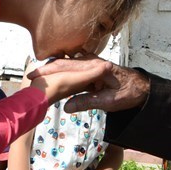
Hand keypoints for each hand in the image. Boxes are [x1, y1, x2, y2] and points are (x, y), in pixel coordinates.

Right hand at [27, 57, 148, 111]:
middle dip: (45, 70)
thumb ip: (88, 102)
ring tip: (34, 78)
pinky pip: (72, 69)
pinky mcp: (90, 70)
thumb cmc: (128, 93)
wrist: (141, 87)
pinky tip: (50, 78)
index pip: (66, 68)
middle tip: (29, 78)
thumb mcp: (109, 102)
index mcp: (93, 67)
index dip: (49, 72)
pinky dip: (60, 72)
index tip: (34, 77)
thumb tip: (67, 107)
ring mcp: (89, 64)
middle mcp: (90, 62)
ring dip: (51, 71)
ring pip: (66, 65)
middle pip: (63, 64)